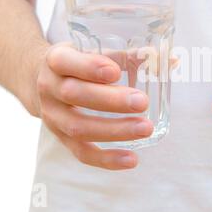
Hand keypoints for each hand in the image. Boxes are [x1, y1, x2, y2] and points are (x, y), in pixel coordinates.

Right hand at [34, 44, 152, 169]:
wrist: (40, 82)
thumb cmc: (79, 64)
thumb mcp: (94, 52)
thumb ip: (129, 56)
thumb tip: (171, 60)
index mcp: (56, 60)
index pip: (65, 62)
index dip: (89, 67)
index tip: (115, 72)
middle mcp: (49, 88)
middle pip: (74, 95)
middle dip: (110, 100)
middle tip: (142, 102)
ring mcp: (52, 116)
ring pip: (78, 128)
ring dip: (114, 130)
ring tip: (145, 128)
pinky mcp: (61, 139)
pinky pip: (82, 153)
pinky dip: (106, 159)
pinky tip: (132, 159)